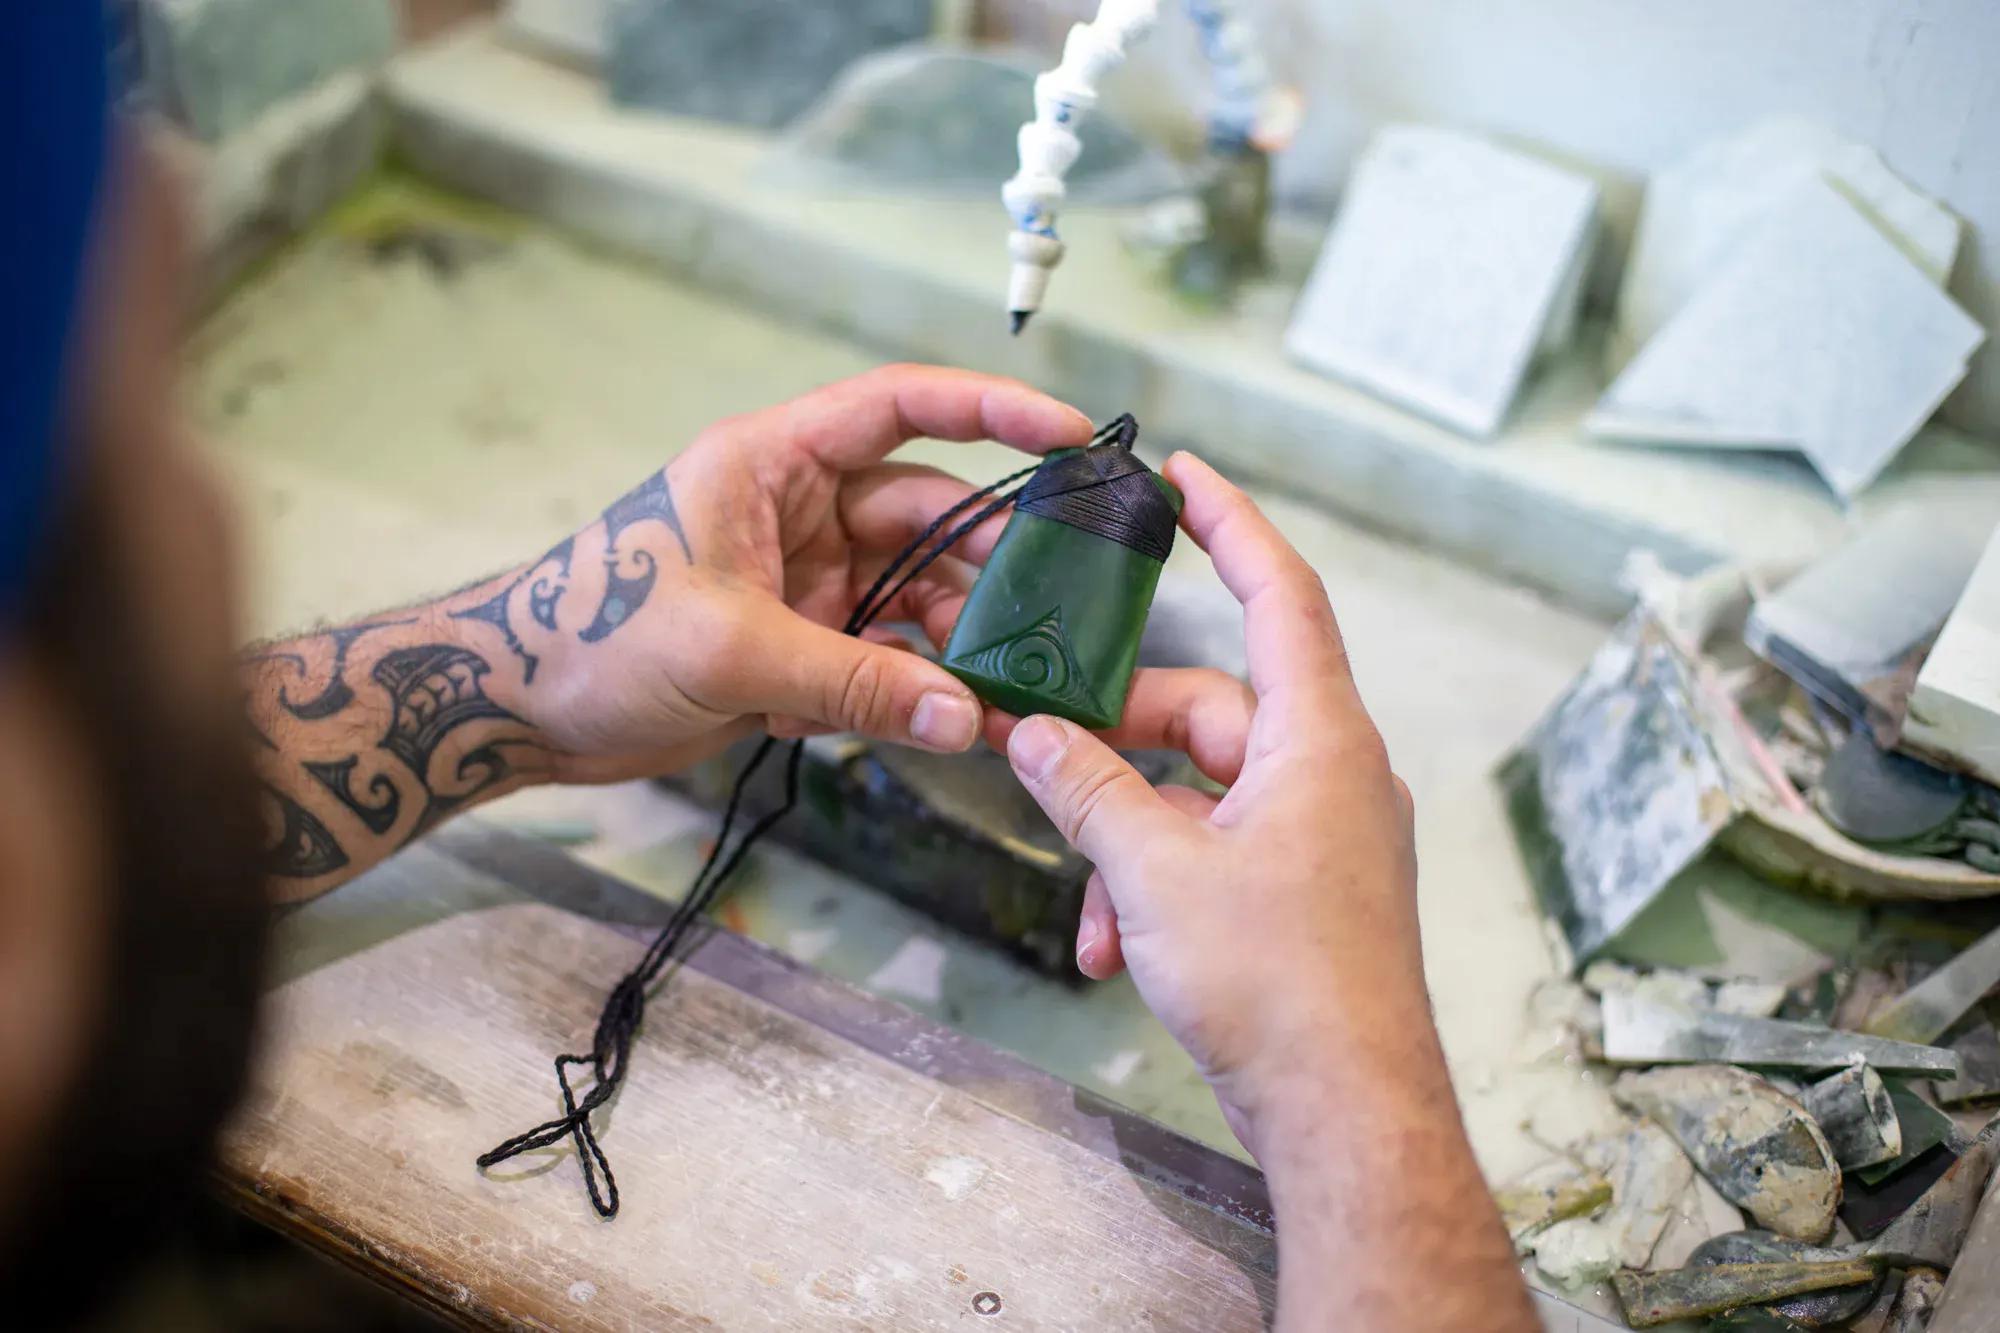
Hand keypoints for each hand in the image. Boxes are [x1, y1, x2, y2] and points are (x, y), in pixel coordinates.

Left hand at [480, 365, 1097, 782]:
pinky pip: (885, 653)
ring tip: (1018, 683)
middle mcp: (798, 509)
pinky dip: (917, 685)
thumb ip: (853, 683)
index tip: (1070, 434)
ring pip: (915, 590)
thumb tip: (964, 717)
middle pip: (927, 512)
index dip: (991, 409)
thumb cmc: (592, 639)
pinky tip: (954, 721)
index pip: (900, 407)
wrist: (516, 710)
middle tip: (1059, 606)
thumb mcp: (729, 651)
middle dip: (992, 558)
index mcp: (772, 462)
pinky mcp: (800, 642)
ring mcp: (803, 577)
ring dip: (961, 637)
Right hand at [987, 450, 1422, 1151]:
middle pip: (1208, 713)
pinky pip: (1217, 854)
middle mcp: (1331, 775)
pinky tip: (1114, 949)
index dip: (1231, 525)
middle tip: (1039, 755)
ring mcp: (1323, 838)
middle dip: (1118, 742)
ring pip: (1200, 796)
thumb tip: (1034, 734)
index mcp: (1319, 741)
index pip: (1279, 596)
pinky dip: (1161, 885)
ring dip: (1129, 840)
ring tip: (1090, 909)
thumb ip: (1088, 790)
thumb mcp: (1157, 872)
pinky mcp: (1305, 894)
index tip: (1185, 475)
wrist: (1347, 1112)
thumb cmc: (1281, 987)